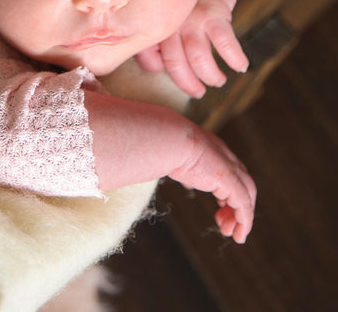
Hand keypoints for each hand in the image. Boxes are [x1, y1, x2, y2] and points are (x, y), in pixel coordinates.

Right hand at [87, 92, 255, 242]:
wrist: (155, 135)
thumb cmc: (138, 132)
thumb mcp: (131, 137)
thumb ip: (118, 126)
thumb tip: (93, 103)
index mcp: (196, 141)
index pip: (219, 161)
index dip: (222, 182)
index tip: (217, 205)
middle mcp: (214, 150)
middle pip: (237, 174)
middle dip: (235, 200)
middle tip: (224, 222)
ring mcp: (221, 161)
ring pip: (244, 188)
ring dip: (241, 213)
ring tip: (232, 233)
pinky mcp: (224, 175)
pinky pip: (242, 200)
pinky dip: (245, 217)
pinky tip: (237, 235)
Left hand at [136, 0, 247, 97]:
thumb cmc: (188, 1)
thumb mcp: (169, 18)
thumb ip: (157, 42)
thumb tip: (154, 70)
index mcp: (156, 26)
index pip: (151, 59)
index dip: (162, 74)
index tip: (178, 79)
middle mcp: (171, 23)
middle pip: (175, 63)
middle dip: (188, 83)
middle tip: (198, 92)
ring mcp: (192, 18)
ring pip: (199, 57)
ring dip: (211, 75)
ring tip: (218, 81)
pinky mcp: (214, 12)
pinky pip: (224, 42)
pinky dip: (233, 57)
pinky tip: (241, 66)